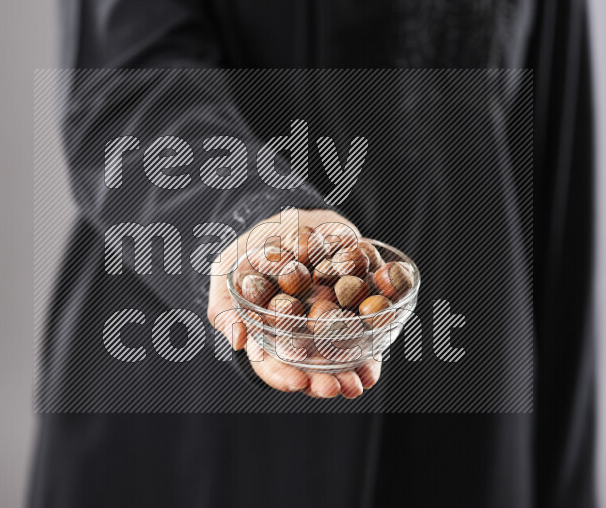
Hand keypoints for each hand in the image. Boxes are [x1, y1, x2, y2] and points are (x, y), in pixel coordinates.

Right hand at [207, 209, 381, 398]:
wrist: (287, 218)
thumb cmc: (248, 251)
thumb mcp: (225, 274)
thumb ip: (225, 307)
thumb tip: (237, 340)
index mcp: (268, 334)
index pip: (272, 363)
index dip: (283, 375)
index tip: (296, 382)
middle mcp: (299, 333)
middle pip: (311, 365)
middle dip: (323, 380)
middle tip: (334, 388)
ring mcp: (328, 319)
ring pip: (341, 352)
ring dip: (352, 369)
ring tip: (359, 381)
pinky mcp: (353, 300)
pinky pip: (365, 321)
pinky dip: (375, 337)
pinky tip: (380, 351)